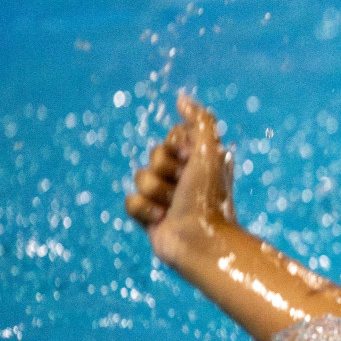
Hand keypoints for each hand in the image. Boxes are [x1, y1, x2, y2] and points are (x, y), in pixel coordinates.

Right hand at [125, 93, 238, 265]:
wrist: (200, 241)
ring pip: (140, 177)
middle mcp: (185, 176)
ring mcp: (166, 196)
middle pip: (154, 154)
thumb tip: (181, 98)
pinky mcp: (150, 216)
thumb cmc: (209, 197)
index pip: (173, 136)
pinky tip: (161, 219)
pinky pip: (130, 201)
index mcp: (201, 160)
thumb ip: (200, 121)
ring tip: (174, 206)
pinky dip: (144, 210)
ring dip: (156, 191)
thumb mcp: (210, 152)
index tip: (191, 159)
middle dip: (165, 169)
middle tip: (183, 186)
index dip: (178, 145)